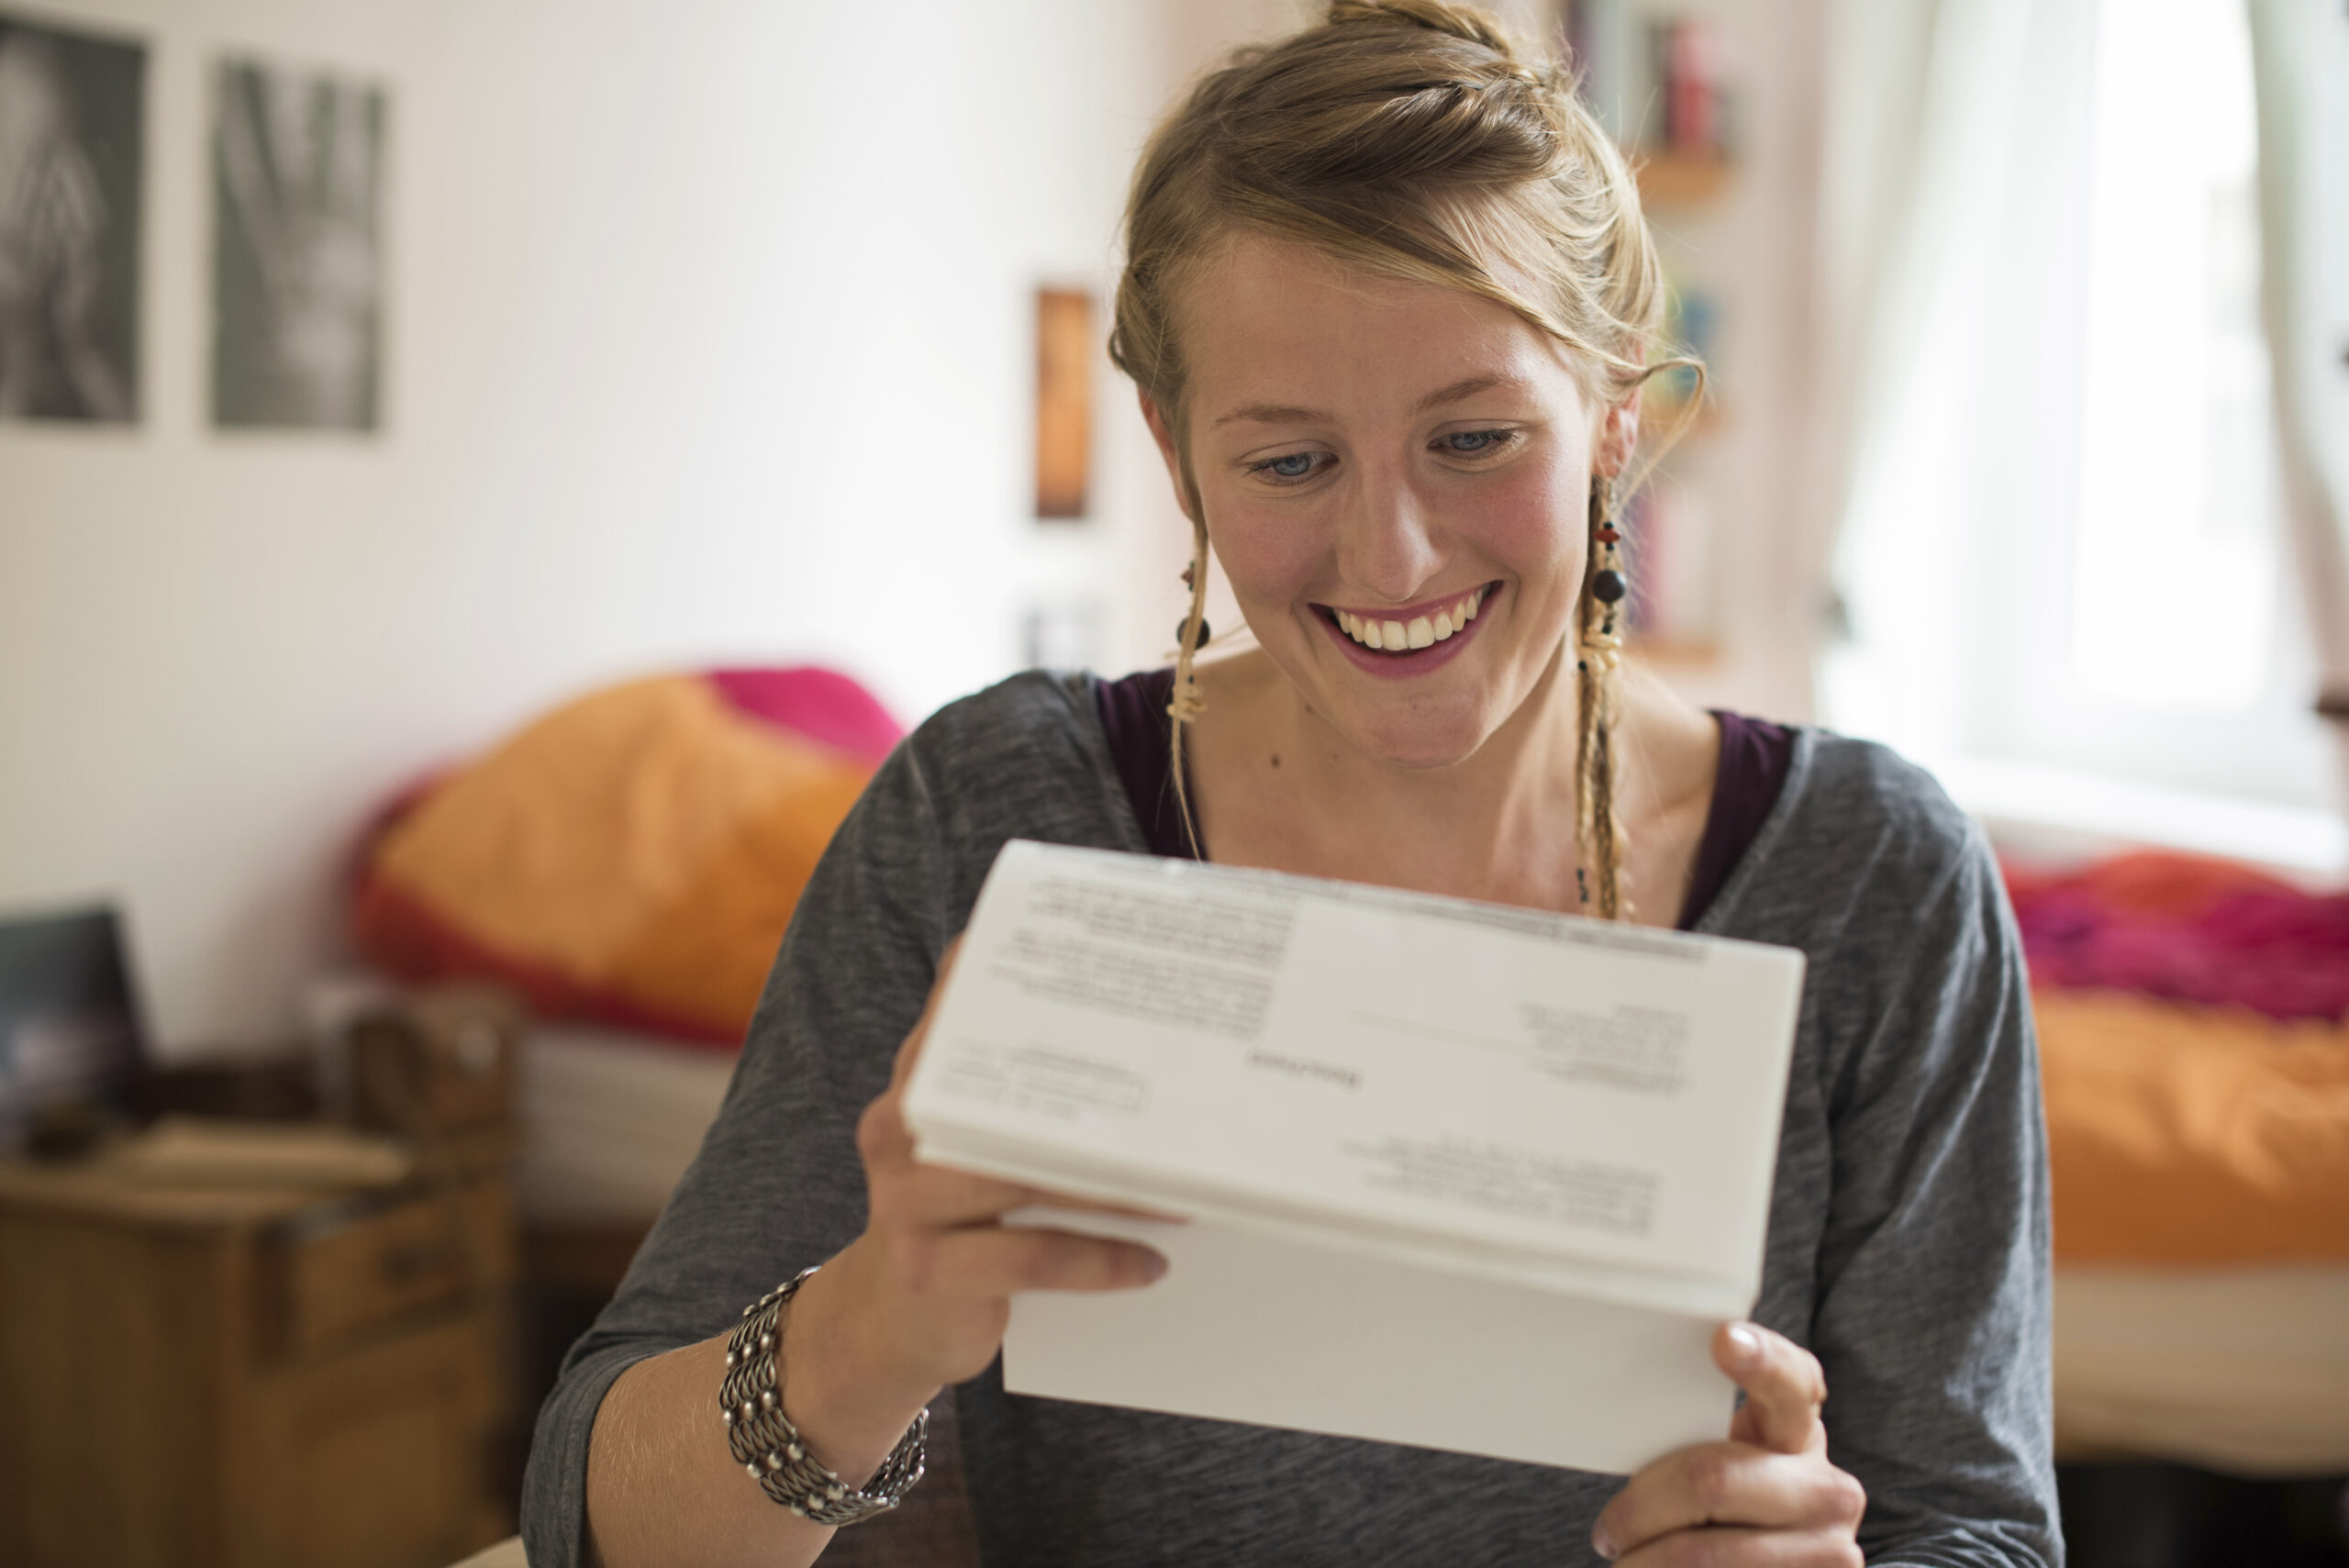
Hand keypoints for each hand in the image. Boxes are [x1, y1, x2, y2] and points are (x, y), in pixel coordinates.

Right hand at [789, 938, 1170, 1428]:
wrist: (889, 1320)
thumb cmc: (956, 1218)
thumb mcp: (976, 1147)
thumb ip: (1023, 1096)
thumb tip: (1133, 1056)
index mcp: (917, 1083)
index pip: (963, 1010)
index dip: (1023, 983)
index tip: (1104, 974)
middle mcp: (900, 1129)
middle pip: (1011, 1098)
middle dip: (1102, 1103)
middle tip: (1180, 1107)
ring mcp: (906, 1200)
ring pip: (1027, 1177)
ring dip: (1119, 1187)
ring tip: (1185, 1194)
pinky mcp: (927, 1269)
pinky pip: (1032, 1257)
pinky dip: (1100, 1261)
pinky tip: (1149, 1264)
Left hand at [1590, 1323, 1866, 1565]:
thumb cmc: (1742, 1507)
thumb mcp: (1740, 1461)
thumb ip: (1704, 1431)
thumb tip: (1615, 1399)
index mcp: (1801, 1432)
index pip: (1792, 1382)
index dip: (1762, 1359)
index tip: (1725, 1338)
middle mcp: (1829, 1490)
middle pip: (1709, 1481)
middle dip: (1640, 1510)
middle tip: (1609, 1531)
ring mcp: (1830, 1549)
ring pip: (1700, 1552)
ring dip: (1642, 1562)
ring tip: (1625, 1561)